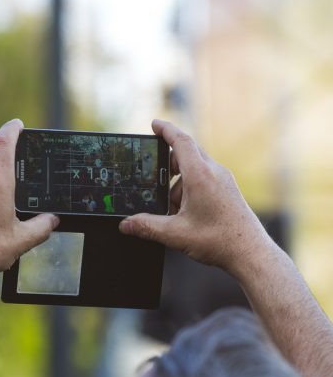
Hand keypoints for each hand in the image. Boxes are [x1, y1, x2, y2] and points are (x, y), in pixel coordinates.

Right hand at [119, 119, 270, 273]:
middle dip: (168, 163)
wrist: (250, 253)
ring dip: (178, 183)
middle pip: (186, 153)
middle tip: (154, 177)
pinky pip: (204, 179)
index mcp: (201, 176)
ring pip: (194, 169)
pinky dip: (189, 189)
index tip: (154, 124)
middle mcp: (214, 172)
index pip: (181, 141)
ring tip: (172, 209)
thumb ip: (147, 227)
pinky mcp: (227, 190)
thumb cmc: (219, 240)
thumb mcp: (176, 234)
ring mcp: (223, 180)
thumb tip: (126, 225)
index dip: (166, 130)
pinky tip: (184, 213)